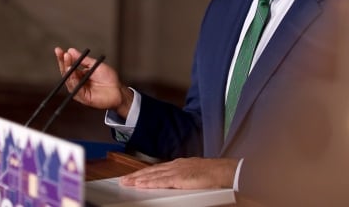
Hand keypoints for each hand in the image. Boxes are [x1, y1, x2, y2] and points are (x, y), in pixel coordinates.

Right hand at [54, 47, 132, 117]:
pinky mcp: (83, 97)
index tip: (58, 50)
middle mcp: (77, 82)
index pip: (68, 66)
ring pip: (69, 81)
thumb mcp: (96, 65)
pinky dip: (74, 81)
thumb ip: (83, 59)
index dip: (62, 58)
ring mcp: (79, 90)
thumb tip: (71, 50)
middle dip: (63, 63)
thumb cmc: (109, 78)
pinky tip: (73, 74)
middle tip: (63, 54)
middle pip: (66, 73)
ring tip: (68, 62)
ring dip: (68, 71)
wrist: (118, 90)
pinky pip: (76, 89)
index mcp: (79, 75)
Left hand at [119, 157, 237, 189]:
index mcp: (180, 164)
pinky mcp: (179, 178)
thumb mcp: (196, 173)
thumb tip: (180, 182)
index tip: (135, 176)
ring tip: (127, 182)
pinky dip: (149, 182)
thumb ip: (185, 177)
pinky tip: (140, 184)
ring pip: (153, 174)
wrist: (224, 171)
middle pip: (152, 170)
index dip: (145, 172)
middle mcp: (176, 165)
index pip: (158, 169)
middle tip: (124, 179)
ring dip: (139, 178)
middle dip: (137, 175)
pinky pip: (161, 181)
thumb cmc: (214, 174)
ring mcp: (177, 171)